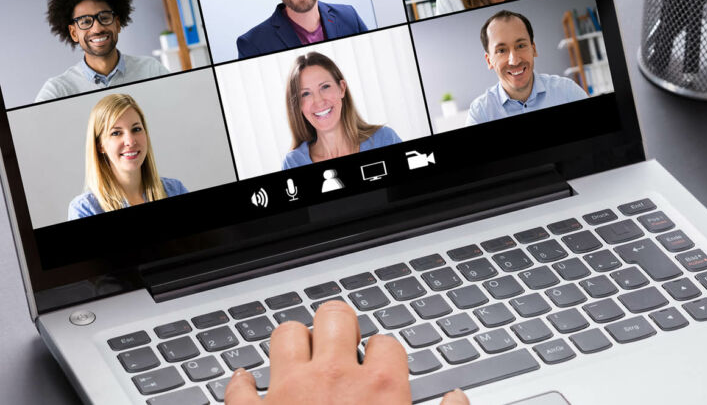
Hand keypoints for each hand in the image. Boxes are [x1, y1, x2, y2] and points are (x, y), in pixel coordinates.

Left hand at [224, 301, 469, 404]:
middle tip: (342, 345)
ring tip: (302, 358)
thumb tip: (457, 398)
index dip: (384, 355)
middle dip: (340, 327)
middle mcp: (334, 381)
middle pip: (335, 318)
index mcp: (381, 390)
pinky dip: (245, 383)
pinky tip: (252, 386)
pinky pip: (241, 384)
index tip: (381, 370)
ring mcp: (288, 393)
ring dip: (294, 344)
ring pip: (286, 335)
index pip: (386, 343)